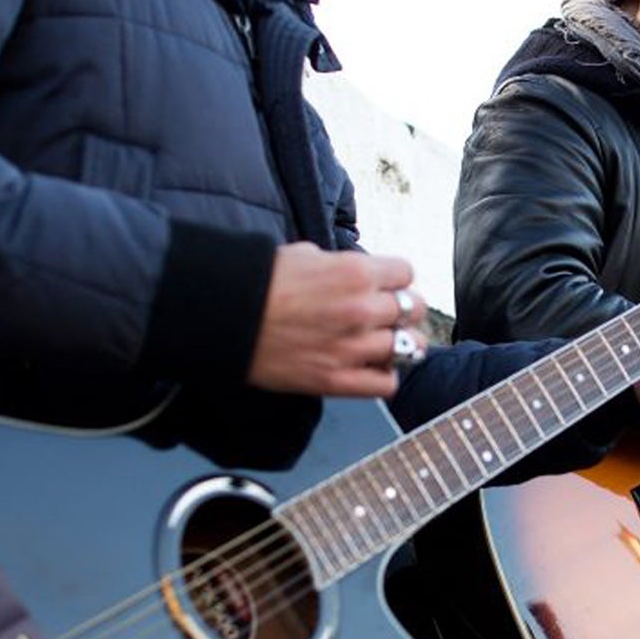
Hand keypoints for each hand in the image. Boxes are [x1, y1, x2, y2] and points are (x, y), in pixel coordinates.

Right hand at [247, 243, 428, 397]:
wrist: (224, 316)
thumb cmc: (259, 281)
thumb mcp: (306, 254)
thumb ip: (343, 265)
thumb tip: (360, 273)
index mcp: (355, 272)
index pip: (406, 273)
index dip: (395, 279)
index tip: (384, 286)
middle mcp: (362, 309)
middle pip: (414, 308)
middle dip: (402, 309)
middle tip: (386, 314)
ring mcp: (352, 347)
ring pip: (409, 347)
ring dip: (398, 343)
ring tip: (382, 342)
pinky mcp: (336, 380)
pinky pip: (387, 384)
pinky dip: (385, 376)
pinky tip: (371, 367)